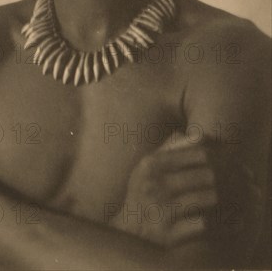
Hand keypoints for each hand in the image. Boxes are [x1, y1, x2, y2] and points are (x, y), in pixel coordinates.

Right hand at [112, 133, 261, 248]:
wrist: (126, 232)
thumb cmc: (142, 192)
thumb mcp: (148, 165)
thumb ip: (171, 148)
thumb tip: (198, 135)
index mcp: (152, 163)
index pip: (200, 152)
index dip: (222, 156)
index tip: (234, 163)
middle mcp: (155, 184)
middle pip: (208, 174)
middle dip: (230, 178)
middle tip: (243, 183)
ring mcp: (162, 210)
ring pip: (210, 198)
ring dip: (228, 199)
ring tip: (237, 199)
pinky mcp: (169, 234)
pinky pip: (206, 225)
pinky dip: (221, 222)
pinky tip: (228, 220)